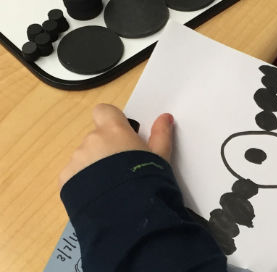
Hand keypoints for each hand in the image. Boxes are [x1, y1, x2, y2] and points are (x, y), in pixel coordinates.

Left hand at [58, 103, 173, 188]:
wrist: (123, 213)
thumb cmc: (145, 178)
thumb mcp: (160, 156)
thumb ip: (161, 134)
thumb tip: (165, 117)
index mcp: (114, 130)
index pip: (103, 111)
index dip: (111, 120)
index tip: (121, 135)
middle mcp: (92, 140)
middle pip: (96, 137)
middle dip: (107, 148)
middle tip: (121, 167)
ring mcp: (76, 159)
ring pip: (85, 156)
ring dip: (94, 165)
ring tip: (110, 185)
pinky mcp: (65, 179)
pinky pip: (74, 173)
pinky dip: (83, 181)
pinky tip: (97, 194)